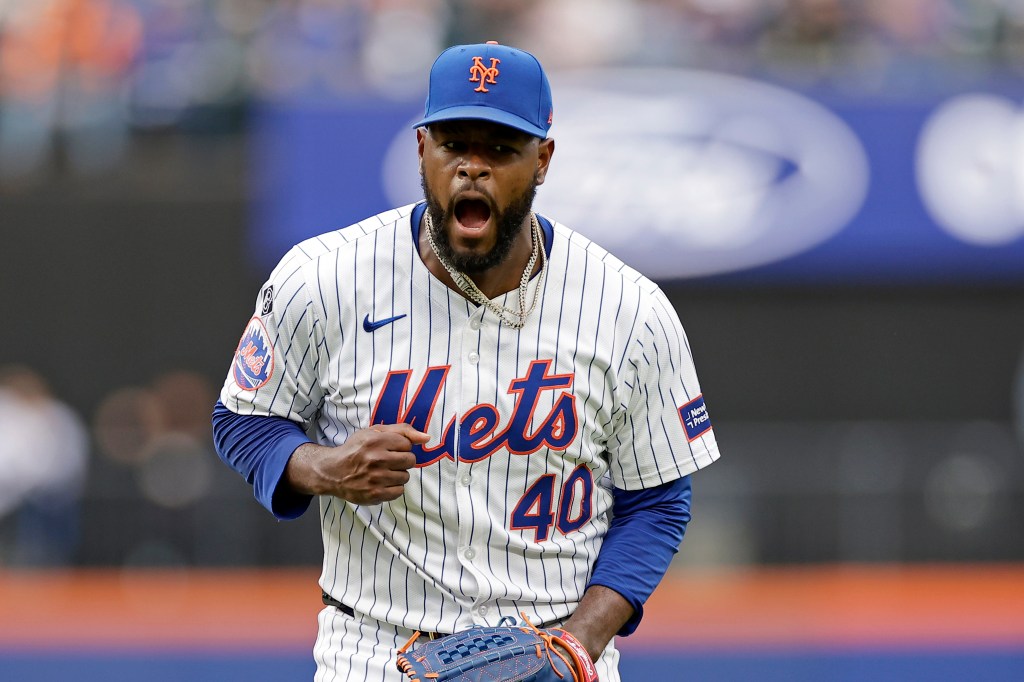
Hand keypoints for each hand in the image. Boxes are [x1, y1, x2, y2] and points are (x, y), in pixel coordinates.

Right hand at [286, 423, 429, 503]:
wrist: (334, 472)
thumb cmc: (357, 450)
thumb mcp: (374, 432)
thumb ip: (403, 431)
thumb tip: (426, 437)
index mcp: (376, 440)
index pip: (407, 444)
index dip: (400, 447)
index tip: (388, 449)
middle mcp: (376, 459)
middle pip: (410, 460)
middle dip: (402, 461)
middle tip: (387, 461)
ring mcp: (376, 478)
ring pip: (405, 477)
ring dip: (397, 475)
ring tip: (382, 472)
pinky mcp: (375, 494)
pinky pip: (399, 491)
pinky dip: (393, 488)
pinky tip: (381, 483)